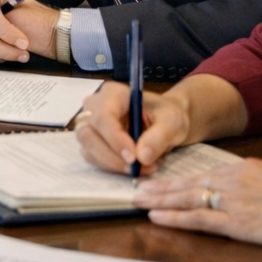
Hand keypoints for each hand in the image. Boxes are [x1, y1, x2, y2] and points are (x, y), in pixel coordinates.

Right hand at [76, 82, 191, 174]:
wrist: (165, 122)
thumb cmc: (167, 115)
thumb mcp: (172, 122)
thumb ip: (158, 137)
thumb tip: (142, 157)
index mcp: (113, 94)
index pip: (103, 116)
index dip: (114, 139)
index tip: (133, 157)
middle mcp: (95, 106)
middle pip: (89, 134)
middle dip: (112, 156)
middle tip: (137, 168)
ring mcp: (90, 124)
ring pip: (88, 148)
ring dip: (113, 164)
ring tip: (142, 168)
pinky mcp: (92, 141)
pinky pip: (93, 158)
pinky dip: (112, 167)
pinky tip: (134, 167)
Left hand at [133, 158, 261, 256]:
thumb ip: (252, 180)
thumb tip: (239, 186)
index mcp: (242, 168)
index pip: (202, 174)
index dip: (179, 179)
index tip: (161, 181)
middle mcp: (232, 181)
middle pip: (188, 183)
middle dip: (160, 187)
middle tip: (137, 187)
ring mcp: (233, 202)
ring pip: (187, 199)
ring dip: (160, 200)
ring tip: (138, 200)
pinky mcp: (238, 224)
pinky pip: (198, 220)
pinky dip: (174, 218)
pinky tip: (156, 217)